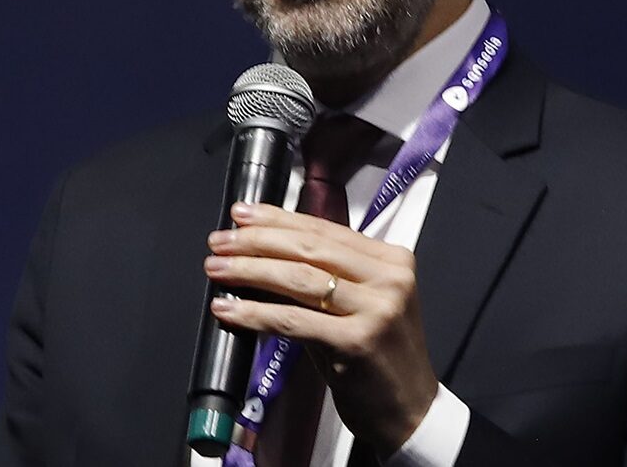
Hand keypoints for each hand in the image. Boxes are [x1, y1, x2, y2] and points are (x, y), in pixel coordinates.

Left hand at [204, 203, 437, 455]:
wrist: (410, 411)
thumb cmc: (376, 358)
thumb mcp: (356, 307)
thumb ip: (321, 279)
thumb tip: (260, 255)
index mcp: (392, 260)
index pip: (325, 229)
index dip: (278, 219)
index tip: (242, 215)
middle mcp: (389, 279)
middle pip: (310, 248)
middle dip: (257, 241)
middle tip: (219, 242)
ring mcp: (377, 310)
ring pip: (299, 278)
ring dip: (250, 271)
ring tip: (217, 270)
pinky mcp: (357, 342)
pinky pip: (294, 320)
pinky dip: (256, 314)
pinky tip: (230, 311)